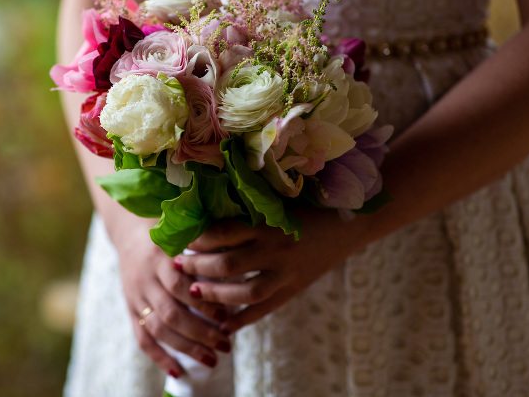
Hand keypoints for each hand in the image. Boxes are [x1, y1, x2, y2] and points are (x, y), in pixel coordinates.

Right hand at [113, 217, 233, 376]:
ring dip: (185, 348)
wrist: (131, 232)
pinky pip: (142, 338)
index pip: (180, 285)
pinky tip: (178, 371)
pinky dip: (159, 357)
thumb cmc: (170, 234)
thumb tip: (236, 271)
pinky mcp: (130, 309)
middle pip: (171, 312)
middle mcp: (146, 278)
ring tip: (212, 360)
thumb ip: (205, 249)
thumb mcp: (184, 234)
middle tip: (225, 344)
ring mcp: (136, 295)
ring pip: (158, 328)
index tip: (226, 315)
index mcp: (161, 257)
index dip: (202, 302)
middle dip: (200, 332)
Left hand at [176, 209, 367, 332]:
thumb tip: (206, 214)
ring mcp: (286, 273)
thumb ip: (246, 212)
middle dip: (197, 267)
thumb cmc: (308, 205)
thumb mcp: (275, 205)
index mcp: (267, 224)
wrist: (350, 222)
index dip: (198, 238)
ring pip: (244, 292)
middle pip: (227, 264)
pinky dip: (242, 319)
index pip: (223, 232)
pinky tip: (223, 324)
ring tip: (194, 292)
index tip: (181, 238)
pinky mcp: (294, 289)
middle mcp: (275, 249)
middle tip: (178, 265)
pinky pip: (264, 309)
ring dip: (215, 295)